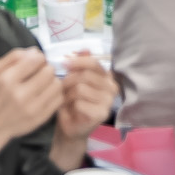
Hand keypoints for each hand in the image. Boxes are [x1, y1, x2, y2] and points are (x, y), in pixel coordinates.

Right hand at [0, 48, 63, 161]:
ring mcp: (32, 108)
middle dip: (46, 68)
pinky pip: (58, 100)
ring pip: (56, 85)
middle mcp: (20, 94)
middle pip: (48, 72)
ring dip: (52, 80)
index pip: (35, 60)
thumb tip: (34, 51)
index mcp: (7, 80)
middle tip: (41, 71)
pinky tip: (46, 93)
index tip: (36, 60)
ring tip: (44, 82)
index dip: (39, 57)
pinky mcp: (40, 119)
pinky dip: (55, 94)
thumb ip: (13, 57)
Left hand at [47, 53, 114, 168]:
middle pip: (85, 75)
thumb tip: (84, 49)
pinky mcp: (102, 114)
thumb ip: (79, 63)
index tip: (64, 63)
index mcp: (106, 76)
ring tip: (66, 99)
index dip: (77, 61)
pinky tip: (70, 109)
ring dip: (68, 94)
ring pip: (81, 88)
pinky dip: (70, 105)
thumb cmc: (71, 99)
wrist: (69, 125)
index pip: (94, 62)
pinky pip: (80, 103)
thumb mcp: (72, 78)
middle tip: (62, 88)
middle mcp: (112, 87)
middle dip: (68, 81)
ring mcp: (109, 102)